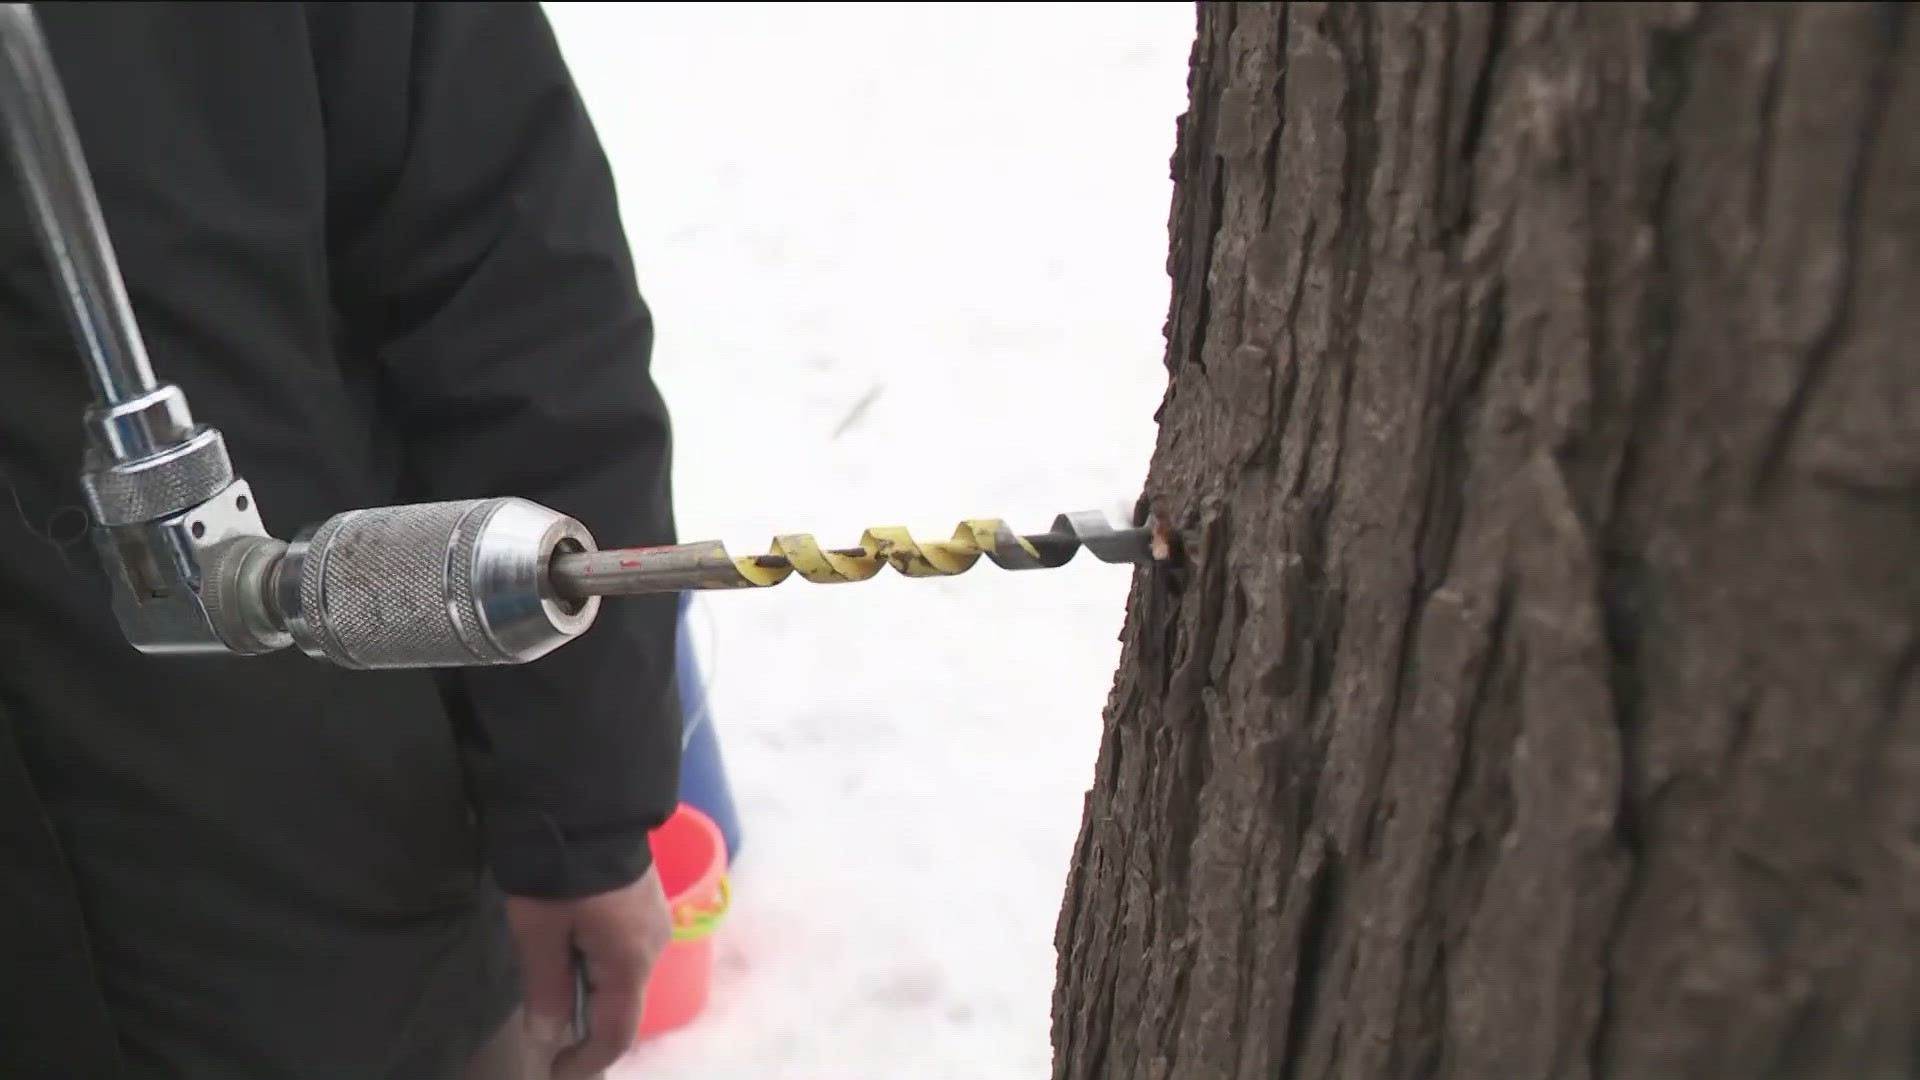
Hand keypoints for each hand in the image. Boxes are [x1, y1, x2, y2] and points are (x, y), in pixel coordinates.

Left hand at [506, 866, 672, 1079]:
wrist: (588, 803)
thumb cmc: (561, 873)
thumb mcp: (540, 932)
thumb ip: (546, 988)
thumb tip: (549, 1035)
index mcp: (630, 962)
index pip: (616, 1033)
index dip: (587, 1062)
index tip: (556, 1074)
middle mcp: (654, 948)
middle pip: (624, 1005)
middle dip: (589, 1028)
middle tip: (550, 1036)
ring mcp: (656, 923)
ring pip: (625, 978)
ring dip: (594, 994)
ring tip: (556, 991)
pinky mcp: (648, 904)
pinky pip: (626, 952)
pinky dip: (600, 967)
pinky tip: (573, 955)